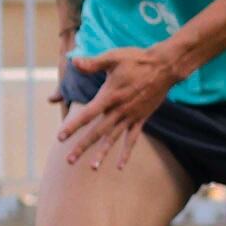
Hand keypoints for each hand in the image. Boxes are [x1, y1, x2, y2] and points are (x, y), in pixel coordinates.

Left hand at [56, 45, 181, 170]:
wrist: (165, 67)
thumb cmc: (137, 60)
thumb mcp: (113, 58)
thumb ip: (93, 63)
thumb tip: (74, 62)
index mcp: (110, 96)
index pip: (87, 114)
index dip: (73, 126)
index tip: (60, 137)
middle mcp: (119, 110)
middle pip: (97, 131)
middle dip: (82, 146)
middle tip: (69, 160)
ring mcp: (131, 116)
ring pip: (113, 138)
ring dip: (102, 153)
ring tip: (92, 168)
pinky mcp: (141, 118)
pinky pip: (132, 138)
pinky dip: (126, 152)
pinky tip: (119, 166)